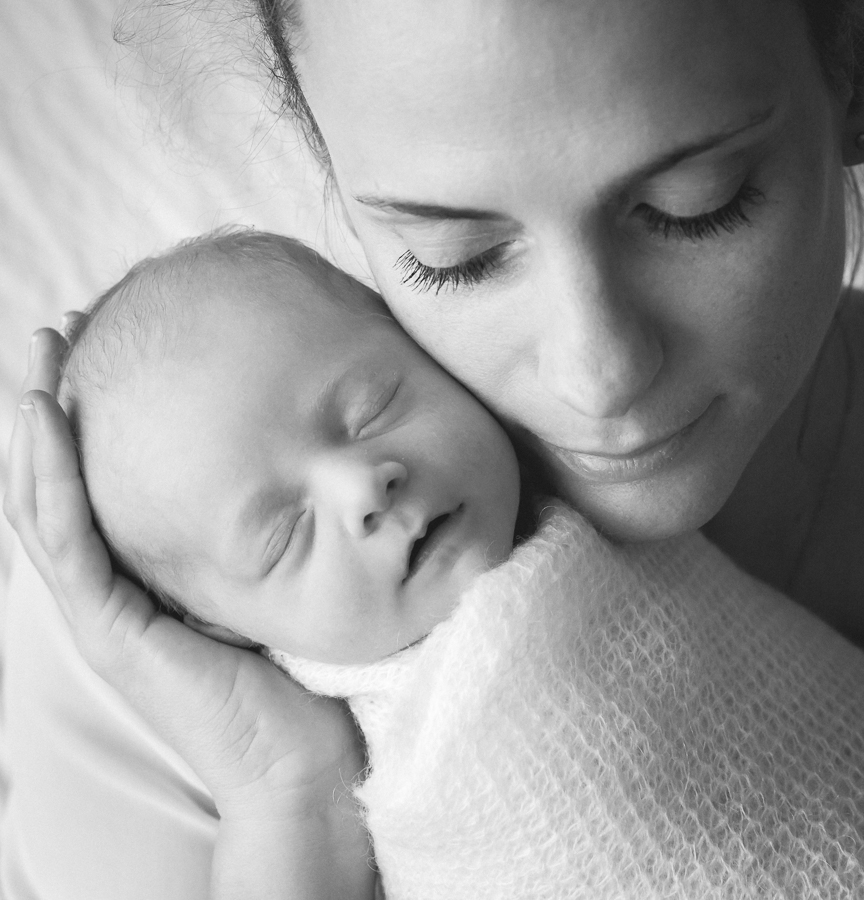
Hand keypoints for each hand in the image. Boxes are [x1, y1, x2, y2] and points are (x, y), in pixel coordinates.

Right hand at [4, 324, 365, 818]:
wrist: (305, 762)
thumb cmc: (301, 674)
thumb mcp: (277, 578)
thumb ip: (266, 527)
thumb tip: (297, 457)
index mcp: (148, 575)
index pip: (100, 484)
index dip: (89, 416)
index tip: (98, 347)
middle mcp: (116, 587)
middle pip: (62, 482)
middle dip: (51, 402)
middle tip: (54, 330)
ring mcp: (105, 611)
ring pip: (47, 503)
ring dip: (36, 425)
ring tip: (37, 351)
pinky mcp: (112, 632)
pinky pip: (70, 543)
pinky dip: (51, 480)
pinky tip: (44, 420)